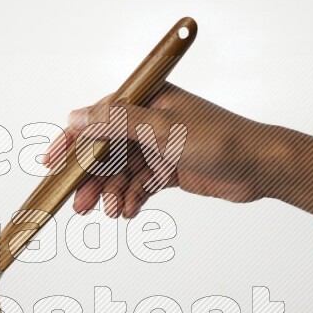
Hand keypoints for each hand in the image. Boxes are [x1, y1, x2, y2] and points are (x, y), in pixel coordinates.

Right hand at [45, 82, 302, 217]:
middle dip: (91, 178)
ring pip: (121, 171)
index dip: (72, 141)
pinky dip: (131, 197)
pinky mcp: (169, 169)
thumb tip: (77, 117)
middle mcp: (149, 121)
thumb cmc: (221, 140)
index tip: (52, 164)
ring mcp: (159, 146)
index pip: (97, 118)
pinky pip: (139, 184)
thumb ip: (118, 122)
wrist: (260, 167)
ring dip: (111, 192)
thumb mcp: (164, 130)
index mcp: (146, 101)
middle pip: (106, 150)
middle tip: (79, 204)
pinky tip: (128, 210)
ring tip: (109, 211)